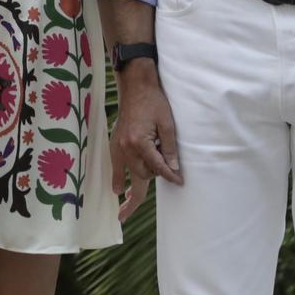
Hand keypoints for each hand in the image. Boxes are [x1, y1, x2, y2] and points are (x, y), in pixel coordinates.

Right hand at [110, 68, 181, 219]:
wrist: (135, 86)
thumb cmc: (154, 101)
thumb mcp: (167, 124)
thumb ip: (169, 149)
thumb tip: (172, 170)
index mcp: (140, 142)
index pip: (158, 167)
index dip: (170, 176)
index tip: (179, 182)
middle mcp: (126, 147)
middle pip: (141, 175)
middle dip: (153, 179)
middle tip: (167, 178)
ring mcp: (118, 145)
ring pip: (128, 173)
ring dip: (134, 184)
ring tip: (126, 208)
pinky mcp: (114, 142)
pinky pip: (115, 166)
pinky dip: (117, 178)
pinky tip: (117, 190)